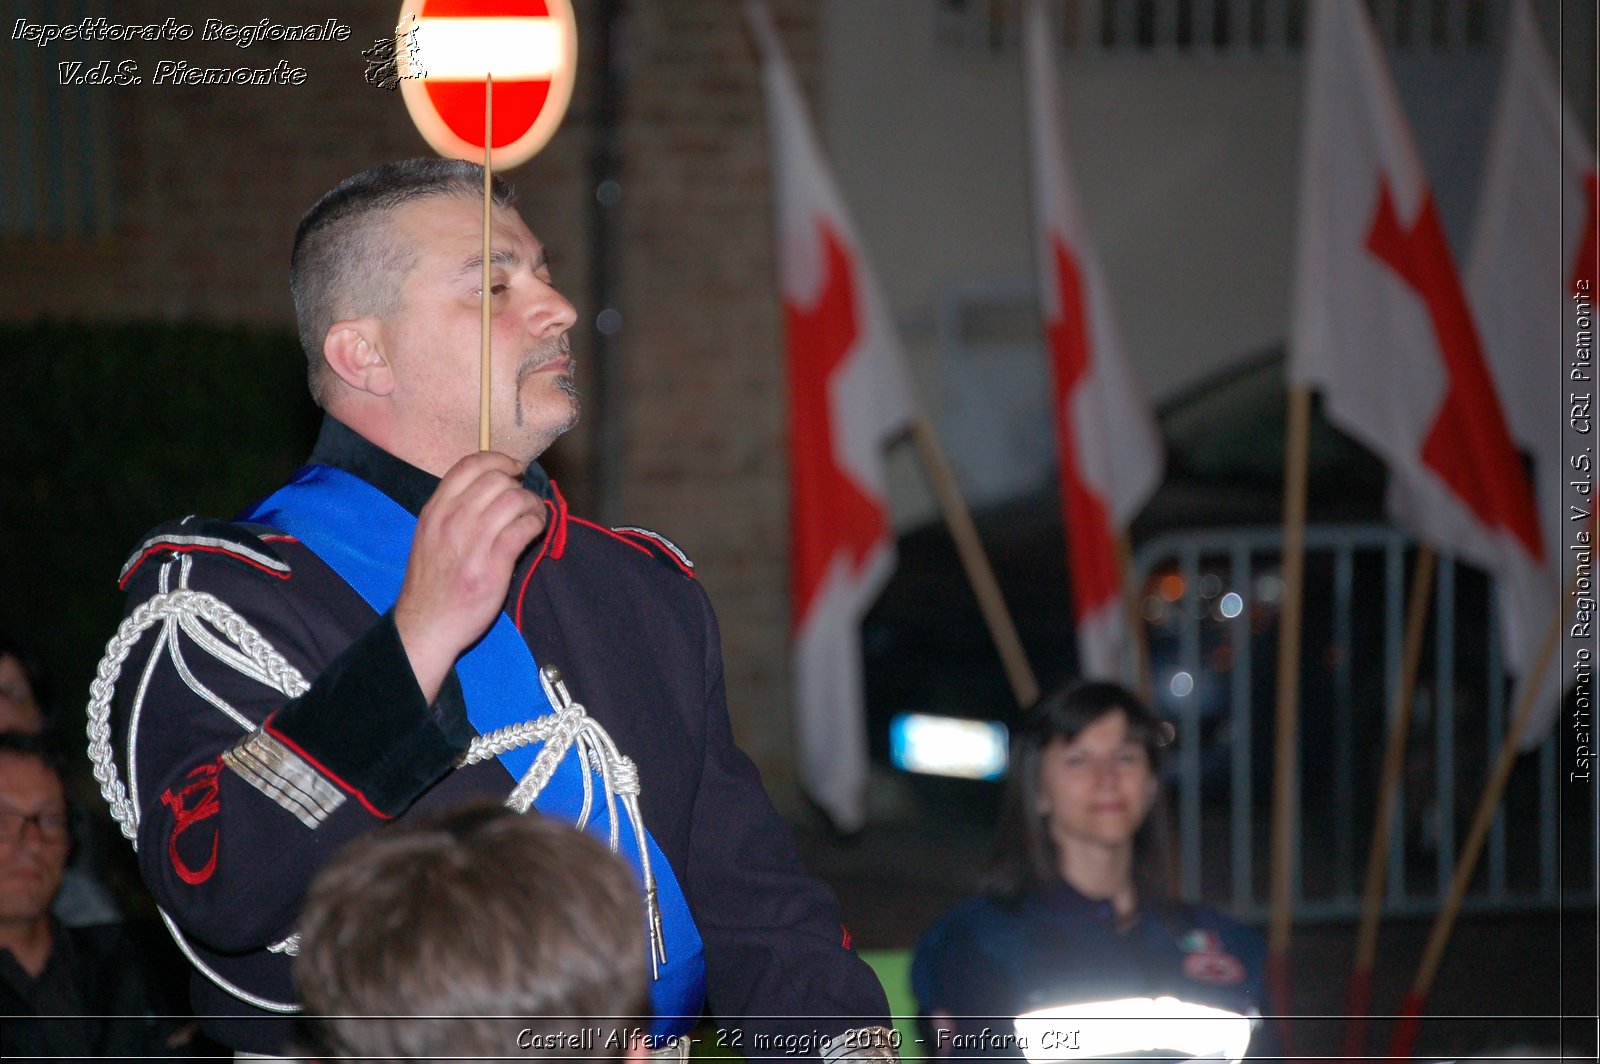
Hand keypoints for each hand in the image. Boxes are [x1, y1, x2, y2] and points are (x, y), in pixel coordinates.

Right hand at [393, 451, 546, 701]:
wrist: (427, 624)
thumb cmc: (431, 582)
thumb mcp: (429, 536)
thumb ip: (451, 510)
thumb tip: (488, 488)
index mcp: (436, 510)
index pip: (469, 465)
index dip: (498, 459)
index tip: (513, 469)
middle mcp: (452, 520)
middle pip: (497, 479)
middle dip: (518, 485)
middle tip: (524, 500)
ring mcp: (472, 542)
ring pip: (514, 500)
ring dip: (532, 504)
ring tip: (533, 515)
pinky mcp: (493, 564)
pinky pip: (524, 528)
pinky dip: (537, 523)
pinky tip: (536, 530)